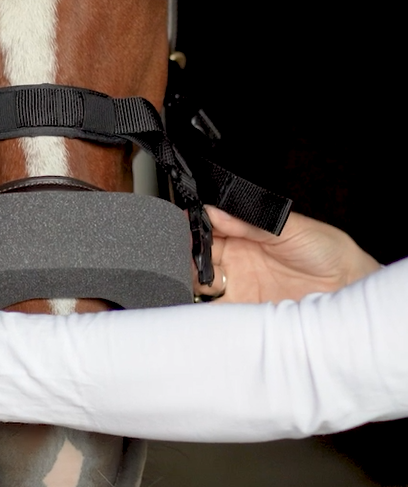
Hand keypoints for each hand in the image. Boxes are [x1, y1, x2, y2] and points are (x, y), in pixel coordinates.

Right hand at [196, 206, 380, 303]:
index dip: (192, 227)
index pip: (208, 227)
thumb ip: (252, 222)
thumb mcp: (289, 229)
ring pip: (200, 284)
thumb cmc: (326, 250)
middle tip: (177, 259)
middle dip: (184, 256)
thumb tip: (216, 211)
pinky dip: (205, 314)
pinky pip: (217, 314)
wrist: (350, 287)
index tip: (180, 230)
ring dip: (189, 283)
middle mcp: (237, 258)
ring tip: (185, 283)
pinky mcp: (245, 312)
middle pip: (198, 255)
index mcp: (244, 232)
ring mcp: (239, 286)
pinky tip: (200, 310)